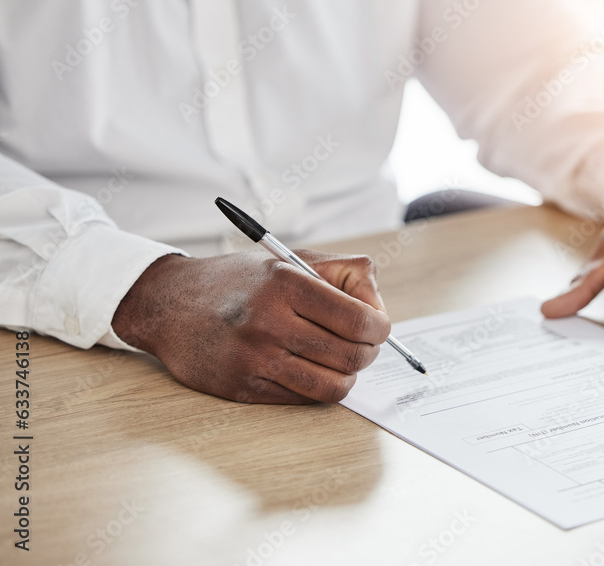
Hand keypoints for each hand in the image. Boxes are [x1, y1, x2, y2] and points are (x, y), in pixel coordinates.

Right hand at [111, 251, 390, 403]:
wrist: (168, 304)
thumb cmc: (239, 281)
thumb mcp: (290, 259)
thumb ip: (344, 274)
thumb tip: (379, 310)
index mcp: (286, 284)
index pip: (360, 321)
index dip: (380, 328)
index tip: (376, 327)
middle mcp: (269, 323)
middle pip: (352, 357)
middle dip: (366, 353)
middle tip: (360, 345)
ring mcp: (254, 360)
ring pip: (333, 387)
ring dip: (346, 376)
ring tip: (337, 359)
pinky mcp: (242, 389)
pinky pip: (303, 399)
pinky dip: (315, 386)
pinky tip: (306, 368)